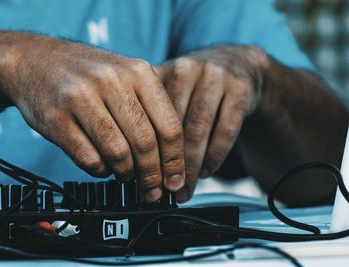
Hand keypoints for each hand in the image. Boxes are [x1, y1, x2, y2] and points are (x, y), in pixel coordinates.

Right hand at [0, 34, 184, 201]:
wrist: (34, 60)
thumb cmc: (87, 75)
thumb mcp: (125, 76)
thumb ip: (150, 109)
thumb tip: (171, 160)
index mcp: (137, 72)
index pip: (169, 126)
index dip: (175, 161)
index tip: (175, 181)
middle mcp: (111, 81)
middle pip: (145, 143)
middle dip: (152, 175)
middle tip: (152, 190)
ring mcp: (81, 98)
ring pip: (118, 154)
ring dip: (126, 173)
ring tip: (125, 174)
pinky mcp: (56, 119)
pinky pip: (89, 159)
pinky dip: (100, 171)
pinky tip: (102, 165)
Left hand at [154, 46, 267, 201]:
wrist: (234, 64)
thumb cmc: (192, 86)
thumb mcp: (167, 89)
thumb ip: (148, 113)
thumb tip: (133, 160)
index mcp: (160, 71)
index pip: (147, 117)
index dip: (145, 152)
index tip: (144, 179)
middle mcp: (186, 70)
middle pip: (173, 126)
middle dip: (168, 164)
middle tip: (166, 190)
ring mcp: (214, 78)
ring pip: (198, 131)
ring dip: (191, 166)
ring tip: (185, 189)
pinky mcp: (239, 91)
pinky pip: (225, 131)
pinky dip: (214, 156)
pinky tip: (206, 172)